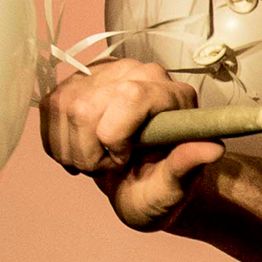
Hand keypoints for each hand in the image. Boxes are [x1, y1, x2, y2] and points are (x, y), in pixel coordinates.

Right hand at [41, 58, 219, 228]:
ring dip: (73, 150)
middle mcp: (139, 74)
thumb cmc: (159, 188)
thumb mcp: (175, 188)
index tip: (123, 159)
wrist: (138, 184)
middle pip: (87, 108)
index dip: (116, 135)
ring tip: (98, 160)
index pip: (130, 96)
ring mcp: (105, 75)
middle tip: (111, 165)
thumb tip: (212, 149)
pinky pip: (48, 110)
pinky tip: (80, 152)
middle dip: (91, 151)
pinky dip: (57, 144)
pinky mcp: (75, 83)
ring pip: (64, 108)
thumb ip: (187, 167)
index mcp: (173, 95)